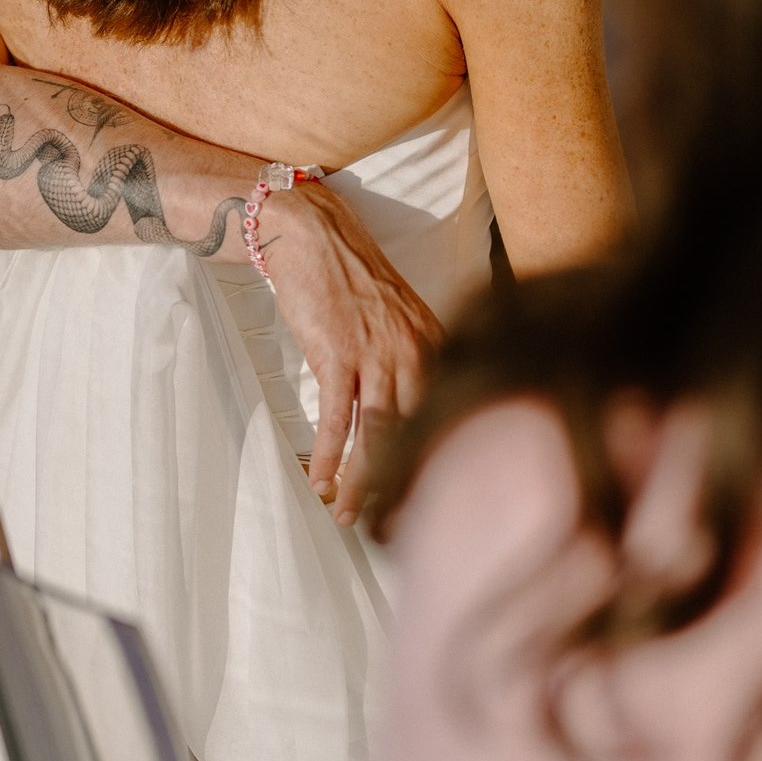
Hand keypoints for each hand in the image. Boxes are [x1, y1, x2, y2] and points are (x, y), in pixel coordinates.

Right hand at [265, 183, 443, 527]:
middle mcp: (415, 351)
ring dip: (363, 483)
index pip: (448, 411)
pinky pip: (337, 418)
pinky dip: (329, 456)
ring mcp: (377, 354)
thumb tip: (410, 407)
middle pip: (418, 433)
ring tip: (349, 516)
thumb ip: (413, 358)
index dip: (442, 460)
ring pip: (379, 434)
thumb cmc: (350, 275)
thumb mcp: (398, 316)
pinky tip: (320, 481)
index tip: (433, 499)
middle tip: (395, 526)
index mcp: (436, 342)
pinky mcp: (338, 354)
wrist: (312, 234)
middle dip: (406, 485)